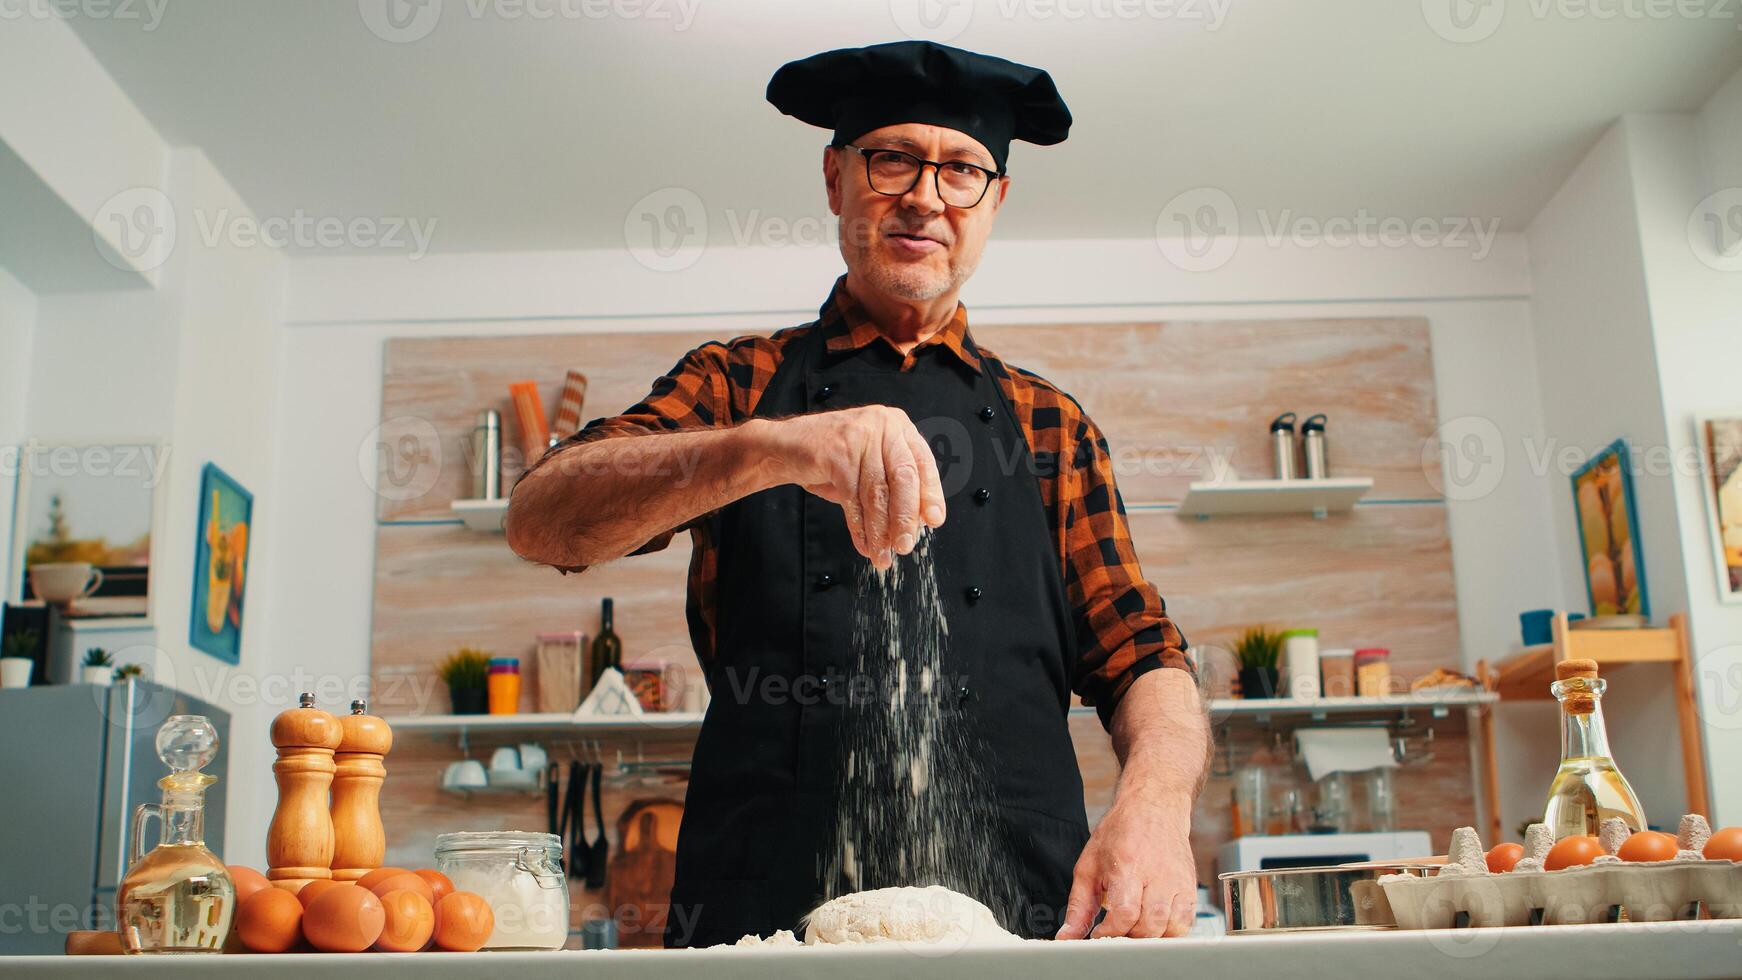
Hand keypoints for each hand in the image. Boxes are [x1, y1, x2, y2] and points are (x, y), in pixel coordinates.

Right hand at [762, 406, 945, 567]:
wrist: (784, 448)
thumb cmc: (831, 459)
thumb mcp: (870, 466)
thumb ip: (894, 486)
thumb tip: (918, 522)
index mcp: (897, 426)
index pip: (922, 463)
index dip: (931, 494)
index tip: (935, 520)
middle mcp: (882, 426)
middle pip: (903, 478)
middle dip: (906, 517)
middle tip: (906, 545)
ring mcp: (859, 437)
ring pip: (877, 493)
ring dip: (880, 530)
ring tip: (883, 554)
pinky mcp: (837, 453)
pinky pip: (853, 499)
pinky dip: (859, 527)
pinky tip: (864, 544)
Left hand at [1055, 792, 1196, 939]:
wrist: (1154, 807)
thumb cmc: (1120, 834)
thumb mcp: (1089, 866)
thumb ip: (1079, 906)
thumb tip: (1066, 937)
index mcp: (1128, 865)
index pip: (1125, 913)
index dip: (1111, 932)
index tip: (1099, 935)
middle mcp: (1157, 874)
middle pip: (1150, 925)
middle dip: (1129, 938)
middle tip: (1116, 934)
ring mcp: (1178, 881)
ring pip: (1172, 928)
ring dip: (1151, 939)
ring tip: (1134, 930)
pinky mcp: (1191, 887)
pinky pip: (1186, 923)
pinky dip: (1170, 933)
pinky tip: (1153, 925)